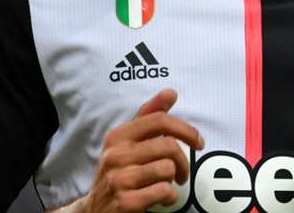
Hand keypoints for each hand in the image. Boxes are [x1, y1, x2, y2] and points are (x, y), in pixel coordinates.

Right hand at [83, 88, 204, 212]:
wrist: (94, 211)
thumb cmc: (119, 172)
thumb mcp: (127, 143)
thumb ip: (149, 117)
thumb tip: (171, 92)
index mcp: (118, 136)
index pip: (159, 120)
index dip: (186, 129)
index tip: (199, 142)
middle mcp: (116, 155)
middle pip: (169, 146)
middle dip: (184, 162)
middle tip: (182, 172)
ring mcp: (119, 179)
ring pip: (168, 168)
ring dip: (174, 179)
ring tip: (166, 184)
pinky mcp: (125, 203)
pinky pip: (164, 191)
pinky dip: (170, 196)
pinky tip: (161, 198)